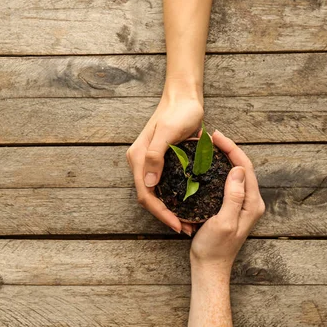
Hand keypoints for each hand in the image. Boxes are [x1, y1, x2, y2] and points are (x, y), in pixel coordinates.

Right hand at [126, 91, 203, 235]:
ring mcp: (149, 163)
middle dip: (165, 216)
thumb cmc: (179, 112)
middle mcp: (140, 162)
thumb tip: (148, 183)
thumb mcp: (169, 132)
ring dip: (169, 209)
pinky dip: (172, 198)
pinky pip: (163, 186)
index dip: (160, 212)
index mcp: (139, 158)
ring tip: (187, 222)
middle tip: (185, 228)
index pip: (145, 194)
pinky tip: (185, 205)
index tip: (177, 225)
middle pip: (149, 197)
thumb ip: (156, 156)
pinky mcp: (160, 162)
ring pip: (156, 194)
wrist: (184, 97)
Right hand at [190, 131, 265, 272]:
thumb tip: (237, 170)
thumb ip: (233, 197)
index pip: (245, 168)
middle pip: (242, 168)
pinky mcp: (231, 208)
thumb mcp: (223, 222)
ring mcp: (242, 205)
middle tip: (211, 137)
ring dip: (224, 158)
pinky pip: (227, 183)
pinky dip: (219, 170)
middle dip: (228, 150)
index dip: (232, 149)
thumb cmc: (214, 248)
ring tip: (209, 147)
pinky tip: (208, 166)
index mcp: (252, 204)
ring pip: (235, 174)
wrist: (209, 267)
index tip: (216, 137)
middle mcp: (250, 203)